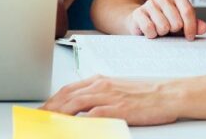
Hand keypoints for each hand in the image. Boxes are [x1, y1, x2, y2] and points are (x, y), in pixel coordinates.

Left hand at [42, 76, 179, 125]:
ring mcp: (108, 96)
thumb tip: (82, 107)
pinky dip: (80, 119)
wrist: (166, 95)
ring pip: (76, 102)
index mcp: (99, 81)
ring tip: (48, 120)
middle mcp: (100, 86)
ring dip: (59, 112)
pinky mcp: (117, 108)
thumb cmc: (144, 95)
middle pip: (67, 95)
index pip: (69, 89)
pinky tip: (71, 124)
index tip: (43, 107)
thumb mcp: (116, 90)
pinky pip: (94, 114)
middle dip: (50, 106)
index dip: (53, 98)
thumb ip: (99, 95)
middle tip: (39, 116)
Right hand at [127, 0, 205, 39]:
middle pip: (176, 22)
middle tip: (170, 30)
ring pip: (163, 26)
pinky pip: (150, 28)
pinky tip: (151, 32)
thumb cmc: (166, 22)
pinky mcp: (138, 13)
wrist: (142, 21)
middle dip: (174, 31)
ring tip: (160, 30)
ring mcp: (149, 3)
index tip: (190, 37)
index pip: (188, 11)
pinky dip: (152, 35)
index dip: (191, 28)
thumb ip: (195, 25)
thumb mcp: (182, 23)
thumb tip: (204, 28)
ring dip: (163, 33)